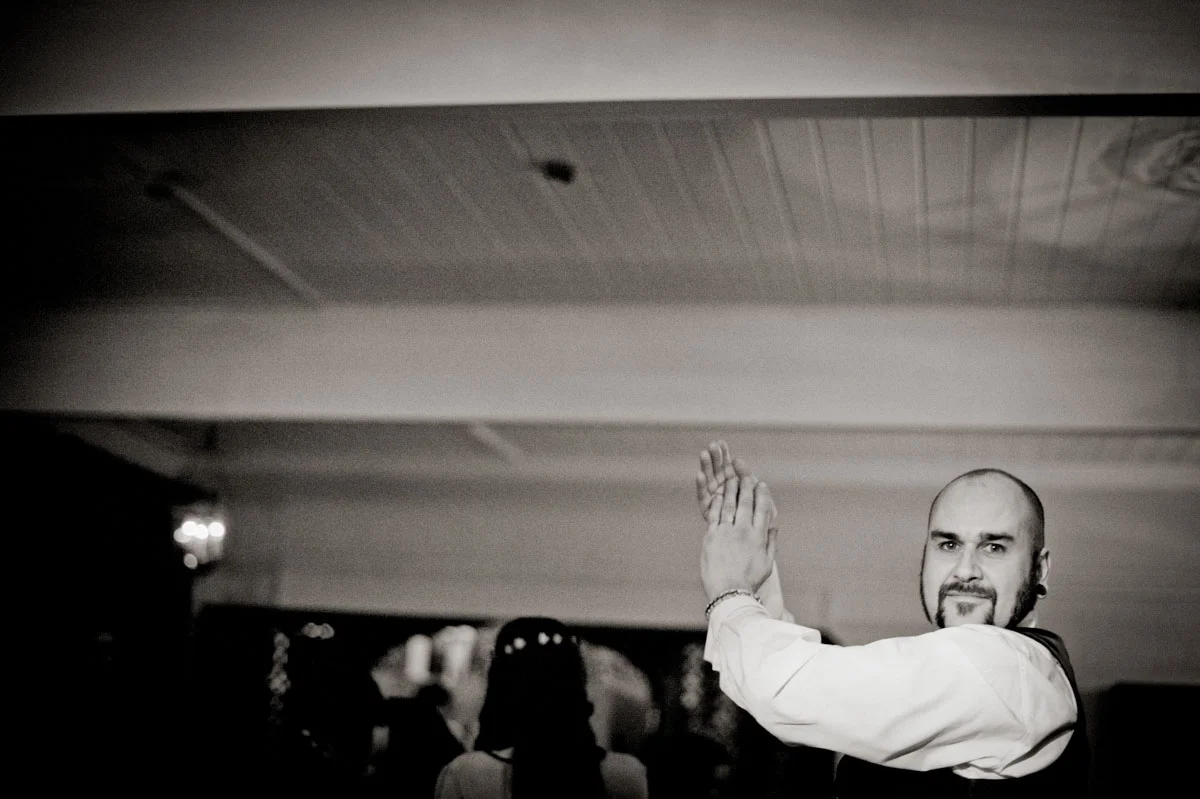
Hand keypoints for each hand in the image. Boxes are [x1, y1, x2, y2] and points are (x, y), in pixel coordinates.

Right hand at [696, 440, 753, 522]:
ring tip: (704, 454)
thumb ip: (747, 476)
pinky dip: (701, 485)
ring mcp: (714, 498)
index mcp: (735, 482)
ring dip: (706, 466)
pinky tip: (699, 474)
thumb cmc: (759, 516)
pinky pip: (703, 496)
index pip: (728, 465)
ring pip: (708, 479)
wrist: (754, 540)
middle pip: (716, 470)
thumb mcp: (758, 493)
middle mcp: (722, 489)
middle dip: (714, 457)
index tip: (720, 442)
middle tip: (712, 445)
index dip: (724, 454)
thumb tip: (737, 460)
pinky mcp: (707, 510)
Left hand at [701, 474, 778, 600]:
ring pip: (728, 506)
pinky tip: (717, 495)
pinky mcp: (711, 537)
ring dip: (730, 491)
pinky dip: (716, 504)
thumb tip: (775, 526)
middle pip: (745, 504)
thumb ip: (771, 543)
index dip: (762, 495)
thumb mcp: (766, 564)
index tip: (762, 484)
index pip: (762, 511)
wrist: (728, 593)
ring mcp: (726, 533)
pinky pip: (714, 515)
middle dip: (746, 487)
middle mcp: (742, 532)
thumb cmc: (749, 581)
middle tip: (747, 475)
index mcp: (758, 538)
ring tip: (731, 479)